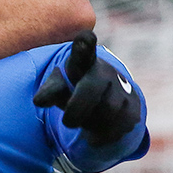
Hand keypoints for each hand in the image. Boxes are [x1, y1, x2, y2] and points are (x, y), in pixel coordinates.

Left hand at [32, 30, 139, 146]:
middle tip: (67, 122)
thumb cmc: (75, 89)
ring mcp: (123, 89)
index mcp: (83, 63)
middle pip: (92, 90)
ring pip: (106, 112)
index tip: (85, 37)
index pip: (83, 53)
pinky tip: (95, 132)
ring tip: (85, 120)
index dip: (84, 45)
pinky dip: (101, 135)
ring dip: (90, 122)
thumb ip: (50, 90)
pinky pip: (116, 128)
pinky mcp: (133, 109)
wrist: (107, 99)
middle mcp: (105, 72)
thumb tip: (38, 101)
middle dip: (78, 109)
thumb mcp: (60, 87)